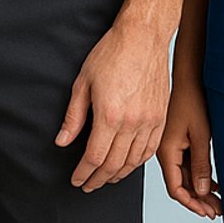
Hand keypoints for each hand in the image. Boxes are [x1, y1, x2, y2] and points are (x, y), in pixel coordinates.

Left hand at [56, 17, 170, 189]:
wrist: (143, 37)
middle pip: (114, 164)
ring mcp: (150, 121)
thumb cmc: (111, 54)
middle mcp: (132, 123)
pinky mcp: (161, 118)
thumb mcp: (83, 82)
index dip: (83, 172)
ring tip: (105, 178)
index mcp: (110, 115)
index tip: (76, 180)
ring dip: (118, 174)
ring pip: (134, 161)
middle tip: (88, 185)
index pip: (94, 156)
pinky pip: (150, 150)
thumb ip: (73, 116)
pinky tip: (128, 165)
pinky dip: (137, 163)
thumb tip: (62, 141)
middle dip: (98, 179)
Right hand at [155, 73, 220, 217]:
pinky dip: (199, 176)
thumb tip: (200, 191)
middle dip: (199, 200)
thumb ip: (200, 164)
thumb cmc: (192, 99)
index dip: (191, 203)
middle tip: (218, 211)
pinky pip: (186, 164)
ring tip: (219, 201)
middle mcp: (165, 150)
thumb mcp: (200, 135)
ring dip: (200, 189)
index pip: (175, 188)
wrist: (188, 75)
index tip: (207, 213)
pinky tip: (213, 183)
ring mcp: (170, 145)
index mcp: (165, 150)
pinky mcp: (177, 139)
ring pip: (184, 175)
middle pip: (180, 184)